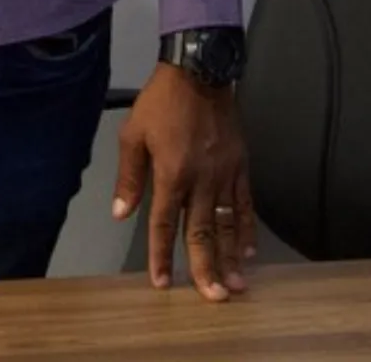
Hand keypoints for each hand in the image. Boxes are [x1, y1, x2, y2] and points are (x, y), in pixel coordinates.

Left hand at [113, 64, 255, 300]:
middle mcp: (200, 180)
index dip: (160, 255)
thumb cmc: (161, 102)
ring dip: (231, 257)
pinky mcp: (241, 166)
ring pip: (228, 225)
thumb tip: (121, 212)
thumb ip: (129, 177)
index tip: (161, 282)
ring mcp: (224, 175)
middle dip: (205, 268)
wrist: (199, 72)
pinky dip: (248, 229)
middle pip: (201, 233)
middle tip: (211, 297)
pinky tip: (249, 250)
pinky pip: (246, 204)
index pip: (163, 224)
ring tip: (235, 284)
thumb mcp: (133, 135)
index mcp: (171, 173)